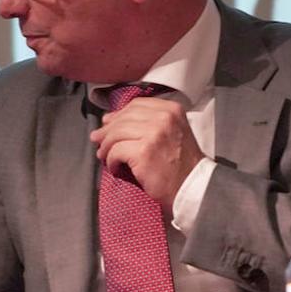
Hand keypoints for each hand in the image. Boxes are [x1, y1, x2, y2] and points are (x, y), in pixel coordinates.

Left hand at [90, 96, 203, 211]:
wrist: (192, 186)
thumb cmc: (180, 162)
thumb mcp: (172, 131)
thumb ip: (147, 121)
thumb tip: (109, 119)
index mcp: (171, 109)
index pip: (136, 105)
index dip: (119, 114)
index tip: (108, 124)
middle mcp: (163, 117)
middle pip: (124, 118)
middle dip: (107, 130)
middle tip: (98, 140)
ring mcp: (153, 133)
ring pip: (116, 133)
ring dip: (106, 145)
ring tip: (103, 155)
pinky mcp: (143, 152)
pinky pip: (116, 151)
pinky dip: (110, 160)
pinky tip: (113, 167)